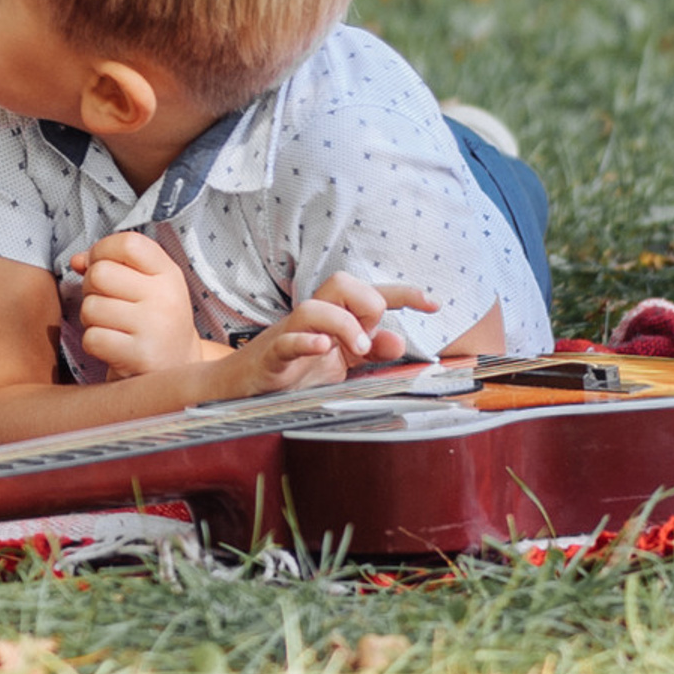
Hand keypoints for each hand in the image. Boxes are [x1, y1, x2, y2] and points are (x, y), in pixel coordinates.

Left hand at [70, 231, 202, 376]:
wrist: (176, 368)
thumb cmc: (152, 319)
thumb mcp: (143, 284)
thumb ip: (110, 264)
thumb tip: (77, 260)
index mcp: (168, 274)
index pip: (128, 244)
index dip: (103, 250)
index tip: (102, 264)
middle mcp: (166, 298)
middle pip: (100, 273)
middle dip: (91, 288)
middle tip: (107, 302)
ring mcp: (156, 328)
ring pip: (91, 307)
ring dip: (91, 319)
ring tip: (112, 326)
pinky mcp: (142, 357)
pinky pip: (93, 338)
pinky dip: (94, 343)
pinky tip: (113, 345)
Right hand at [223, 274, 438, 395]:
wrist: (241, 390)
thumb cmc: (291, 373)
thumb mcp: (340, 364)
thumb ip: (369, 351)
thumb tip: (400, 342)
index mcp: (332, 319)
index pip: (370, 295)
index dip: (403, 295)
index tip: (433, 304)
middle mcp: (312, 320)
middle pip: (340, 283)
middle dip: (366, 302)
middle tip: (371, 335)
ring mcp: (289, 335)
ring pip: (314, 307)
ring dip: (343, 324)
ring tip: (356, 349)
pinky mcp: (271, 356)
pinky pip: (287, 342)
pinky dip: (305, 342)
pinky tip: (321, 348)